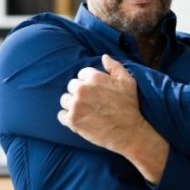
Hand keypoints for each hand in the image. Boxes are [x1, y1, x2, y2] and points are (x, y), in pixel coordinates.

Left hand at [58, 54, 168, 182]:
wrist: (128, 132)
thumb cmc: (129, 106)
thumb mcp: (128, 81)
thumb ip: (115, 66)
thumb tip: (104, 57)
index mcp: (94, 77)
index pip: (81, 74)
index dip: (89, 83)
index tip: (96, 92)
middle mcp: (82, 89)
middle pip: (71, 86)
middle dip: (79, 93)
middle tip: (90, 102)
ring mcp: (76, 105)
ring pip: (64, 100)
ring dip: (71, 105)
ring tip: (84, 111)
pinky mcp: (72, 120)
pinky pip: (61, 115)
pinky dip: (67, 118)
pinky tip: (79, 120)